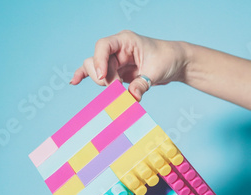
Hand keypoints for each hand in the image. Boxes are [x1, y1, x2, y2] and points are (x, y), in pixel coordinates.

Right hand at [70, 30, 187, 100]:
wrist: (175, 63)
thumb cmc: (167, 59)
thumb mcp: (156, 71)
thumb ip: (142, 83)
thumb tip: (132, 97)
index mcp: (126, 40)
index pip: (104, 46)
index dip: (99, 61)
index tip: (103, 78)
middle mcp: (117, 49)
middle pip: (96, 60)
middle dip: (103, 76)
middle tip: (117, 88)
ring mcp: (115, 61)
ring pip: (96, 69)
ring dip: (102, 82)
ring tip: (116, 90)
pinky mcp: (116, 72)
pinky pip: (98, 74)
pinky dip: (87, 77)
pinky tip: (74, 82)